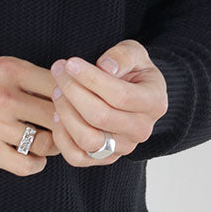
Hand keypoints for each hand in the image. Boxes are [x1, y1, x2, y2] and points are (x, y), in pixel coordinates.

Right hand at [0, 56, 62, 175]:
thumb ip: (30, 78)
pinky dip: (36, 164)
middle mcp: (3, 96)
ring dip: (52, 147)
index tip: (71, 107)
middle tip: (65, 130)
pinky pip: (26, 165)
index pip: (59, 86)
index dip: (71, 99)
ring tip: (48, 144)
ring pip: (46, 143)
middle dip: (66, 126)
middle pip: (57, 116)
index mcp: (10, 71)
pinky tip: (33, 159)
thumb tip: (69, 94)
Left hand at [50, 40, 167, 166]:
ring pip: (88, 140)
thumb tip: (106, 67)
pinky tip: (57, 113)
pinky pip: (76, 157)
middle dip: (73, 91)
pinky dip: (61, 137)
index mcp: (153, 103)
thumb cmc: (132, 70)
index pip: (120, 96)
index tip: (70, 63)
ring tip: (57, 90)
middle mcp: (141, 130)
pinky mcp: (104, 158)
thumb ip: (123, 56)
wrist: (134, 93)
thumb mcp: (134, 53)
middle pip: (101, 117)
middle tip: (58, 71)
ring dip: (66, 113)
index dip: (91, 79)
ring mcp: (123, 147)